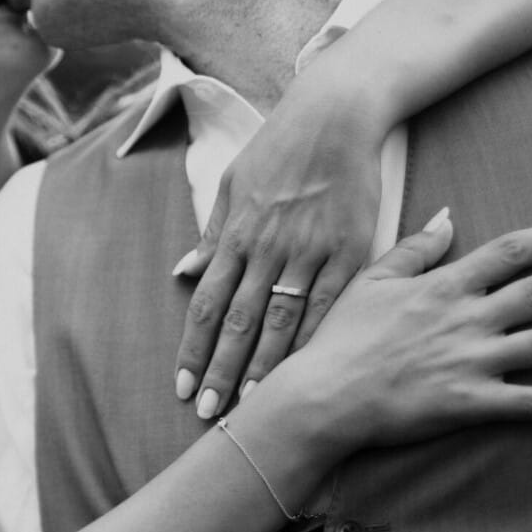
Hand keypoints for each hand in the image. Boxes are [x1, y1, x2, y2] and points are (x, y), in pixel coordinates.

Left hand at [173, 83, 387, 419]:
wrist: (336, 115)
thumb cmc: (279, 149)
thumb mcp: (231, 183)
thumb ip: (211, 233)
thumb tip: (182, 271)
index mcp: (235, 235)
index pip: (206, 305)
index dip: (192, 350)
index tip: (182, 387)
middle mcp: (266, 248)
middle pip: (239, 324)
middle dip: (221, 373)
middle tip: (210, 416)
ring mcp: (308, 251)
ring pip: (282, 322)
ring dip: (263, 368)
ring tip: (252, 407)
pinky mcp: (349, 250)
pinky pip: (329, 305)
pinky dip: (314, 341)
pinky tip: (306, 372)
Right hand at [283, 212, 531, 450]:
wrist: (323, 395)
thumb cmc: (340, 339)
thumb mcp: (369, 281)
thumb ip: (414, 250)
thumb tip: (447, 218)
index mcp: (443, 286)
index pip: (509, 252)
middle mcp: (466, 319)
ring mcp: (471, 361)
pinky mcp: (470, 402)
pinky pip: (529, 404)